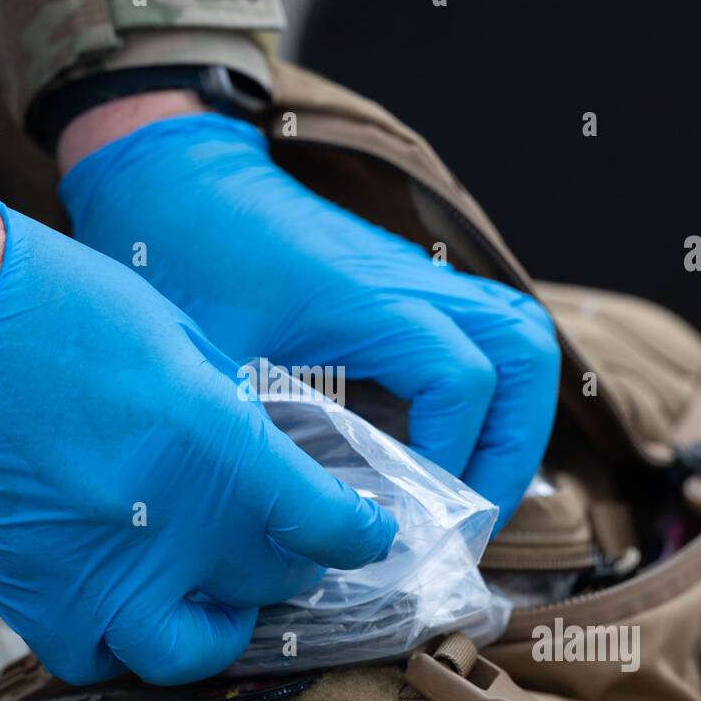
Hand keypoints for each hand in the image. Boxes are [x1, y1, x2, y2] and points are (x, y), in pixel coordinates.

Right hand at [0, 194, 396, 685]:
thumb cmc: (50, 299)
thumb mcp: (175, 335)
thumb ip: (228, 412)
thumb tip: (261, 460)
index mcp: (210, 443)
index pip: (322, 525)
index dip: (358, 535)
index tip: (365, 532)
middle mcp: (161, 522)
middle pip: (268, 580)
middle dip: (293, 564)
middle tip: (287, 544)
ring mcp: (93, 568)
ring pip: (188, 651)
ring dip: (220, 631)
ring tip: (220, 600)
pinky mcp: (27, 591)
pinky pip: (96, 657)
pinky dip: (124, 643)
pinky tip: (129, 604)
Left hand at [58, 110, 560, 530]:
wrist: (175, 177)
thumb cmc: (182, 259)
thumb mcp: (211, 364)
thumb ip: (265, 438)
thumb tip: (313, 524)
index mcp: (366, 297)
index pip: (461, 379)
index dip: (453, 456)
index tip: (413, 514)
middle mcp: (409, 279)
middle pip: (525, 351)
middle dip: (515, 444)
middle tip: (476, 514)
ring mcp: (415, 277)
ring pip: (518, 337)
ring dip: (512, 419)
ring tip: (471, 490)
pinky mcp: (405, 286)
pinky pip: (480, 334)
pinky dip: (482, 395)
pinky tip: (435, 451)